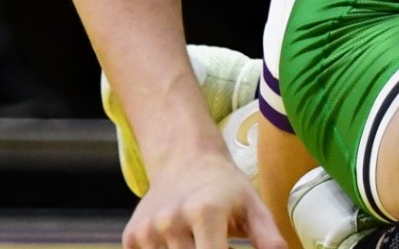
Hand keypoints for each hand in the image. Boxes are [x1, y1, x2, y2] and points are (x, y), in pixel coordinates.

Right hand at [123, 152, 285, 248]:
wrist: (184, 159)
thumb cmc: (224, 186)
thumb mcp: (252, 205)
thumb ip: (267, 235)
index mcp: (204, 212)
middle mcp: (170, 221)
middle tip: (216, 241)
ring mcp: (147, 231)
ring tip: (202, 240)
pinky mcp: (131, 237)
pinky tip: (181, 242)